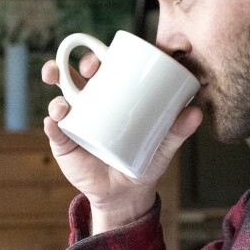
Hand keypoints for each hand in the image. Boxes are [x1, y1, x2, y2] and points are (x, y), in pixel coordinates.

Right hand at [42, 53, 201, 231]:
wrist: (127, 192)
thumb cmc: (144, 160)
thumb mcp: (163, 145)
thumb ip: (178, 130)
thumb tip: (196, 113)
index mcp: (108, 95)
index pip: (98, 69)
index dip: (93, 57)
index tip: (98, 60)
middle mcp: (86, 104)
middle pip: (71, 77)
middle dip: (67, 67)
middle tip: (86, 71)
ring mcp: (73, 123)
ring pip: (57, 100)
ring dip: (55, 94)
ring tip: (63, 102)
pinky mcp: (65, 144)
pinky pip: (55, 131)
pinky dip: (53, 125)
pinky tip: (54, 122)